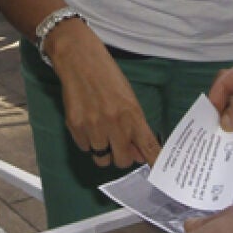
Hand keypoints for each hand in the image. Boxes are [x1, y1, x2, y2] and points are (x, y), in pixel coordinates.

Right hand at [49, 24, 158, 168]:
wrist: (80, 60)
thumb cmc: (108, 76)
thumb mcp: (129, 98)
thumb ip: (134, 126)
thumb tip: (137, 153)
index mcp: (132, 115)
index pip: (148, 146)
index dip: (154, 161)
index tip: (158, 173)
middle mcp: (114, 124)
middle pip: (122, 161)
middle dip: (122, 156)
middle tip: (118, 144)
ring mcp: (93, 127)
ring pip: (101, 158)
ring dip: (103, 149)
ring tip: (100, 130)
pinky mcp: (75, 126)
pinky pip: (85, 148)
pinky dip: (87, 141)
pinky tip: (87, 123)